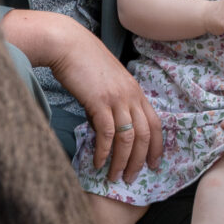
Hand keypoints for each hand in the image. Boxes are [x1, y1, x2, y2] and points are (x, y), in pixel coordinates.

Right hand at [41, 25, 165, 183]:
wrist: (67, 44)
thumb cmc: (83, 62)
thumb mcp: (105, 84)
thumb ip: (109, 106)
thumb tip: (105, 131)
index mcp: (135, 91)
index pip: (155, 123)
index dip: (156, 147)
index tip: (154, 164)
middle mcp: (131, 95)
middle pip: (144, 135)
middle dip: (140, 161)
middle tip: (131, 179)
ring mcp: (117, 98)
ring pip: (128, 138)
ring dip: (122, 161)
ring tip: (114, 177)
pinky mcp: (100, 101)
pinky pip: (107, 134)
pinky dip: (104, 152)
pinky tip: (98, 163)